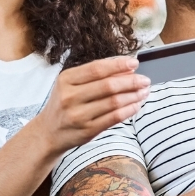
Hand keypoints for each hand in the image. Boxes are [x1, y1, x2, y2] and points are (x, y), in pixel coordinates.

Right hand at [31, 56, 149, 155]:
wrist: (49, 132)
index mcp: (66, 80)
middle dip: (131, 81)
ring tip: (144, 91)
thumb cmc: (64, 105)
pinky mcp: (87, 130)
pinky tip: (136, 105)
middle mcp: (70, 97)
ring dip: (133, 96)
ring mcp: (79, 115)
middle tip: (145, 80)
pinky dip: (129, 110)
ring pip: (114, 102)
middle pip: (108, 86)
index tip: (134, 63)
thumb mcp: (71, 85)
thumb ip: (94, 76)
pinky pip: (114, 118)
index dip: (118, 65)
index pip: (97, 69)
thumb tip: (126, 69)